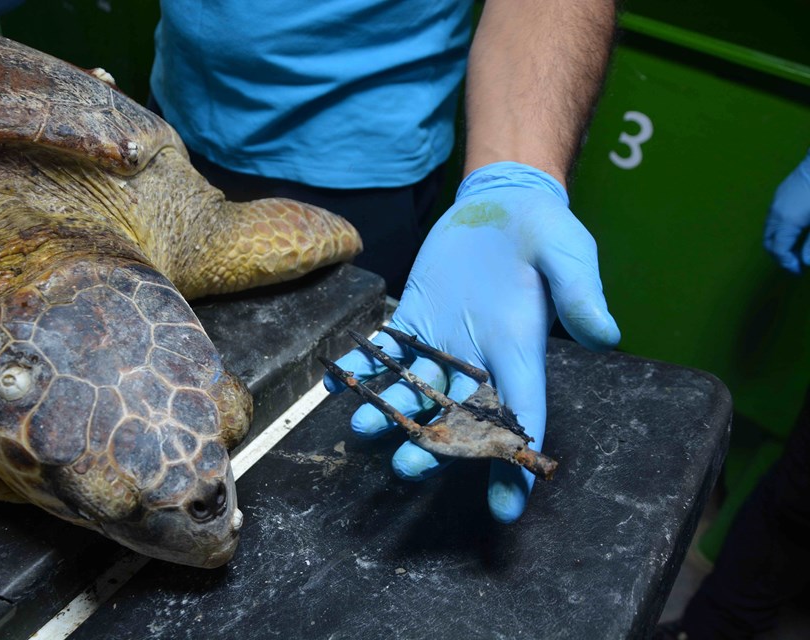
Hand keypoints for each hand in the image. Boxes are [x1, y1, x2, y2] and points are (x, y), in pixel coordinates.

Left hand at [325, 162, 619, 522]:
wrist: (504, 203)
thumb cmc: (544, 229)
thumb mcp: (568, 252)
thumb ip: (581, 292)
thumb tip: (605, 336)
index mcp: (519, 349)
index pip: (520, 415)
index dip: (513, 461)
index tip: (507, 507)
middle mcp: (478, 356)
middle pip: (457, 414)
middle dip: (434, 444)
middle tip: (408, 465)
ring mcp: (442, 339)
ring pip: (414, 388)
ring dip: (389, 410)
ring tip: (363, 428)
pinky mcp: (414, 316)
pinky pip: (386, 348)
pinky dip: (363, 364)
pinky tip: (337, 380)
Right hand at [763, 151, 809, 273]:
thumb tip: (805, 262)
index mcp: (786, 222)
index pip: (777, 250)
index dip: (787, 263)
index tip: (798, 270)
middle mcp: (775, 213)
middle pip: (768, 241)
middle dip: (778, 255)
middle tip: (793, 262)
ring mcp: (777, 201)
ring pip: (769, 229)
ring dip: (779, 241)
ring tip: (794, 247)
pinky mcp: (782, 192)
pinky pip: (774, 217)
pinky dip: (780, 229)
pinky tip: (796, 228)